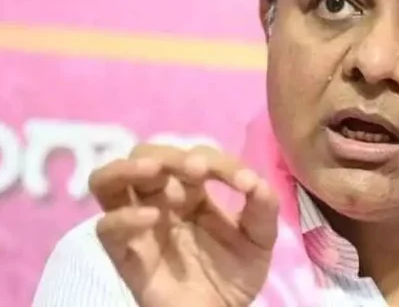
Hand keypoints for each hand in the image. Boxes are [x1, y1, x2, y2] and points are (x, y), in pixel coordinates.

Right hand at [89, 144, 278, 306]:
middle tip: (197, 170)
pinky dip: (123, 217)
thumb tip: (253, 180)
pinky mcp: (126, 254)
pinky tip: (150, 217)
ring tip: (153, 169)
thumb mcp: (260, 238)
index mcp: (192, 191)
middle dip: (170, 154)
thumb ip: (263, 207)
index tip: (242, 182)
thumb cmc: (235, 273)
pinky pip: (106, 228)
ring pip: (107, 181)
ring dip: (126, 167)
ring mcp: (139, 225)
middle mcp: (161, 201)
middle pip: (145, 156)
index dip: (218, 161)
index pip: (195, 156)